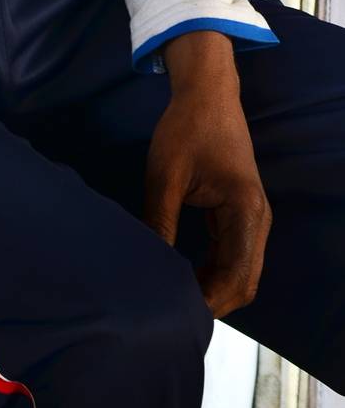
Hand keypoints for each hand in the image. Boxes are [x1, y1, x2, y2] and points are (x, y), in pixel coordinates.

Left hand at [144, 31, 270, 317]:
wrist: (206, 94)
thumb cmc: (186, 129)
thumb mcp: (165, 175)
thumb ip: (161, 222)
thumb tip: (149, 265)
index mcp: (247, 213)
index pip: (237, 277)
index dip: (210, 302)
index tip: (176, 313)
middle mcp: (257, 221)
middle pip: (243, 282)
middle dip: (212, 301)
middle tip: (171, 313)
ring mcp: (250, 218)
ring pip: (238, 270)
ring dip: (211, 288)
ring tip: (172, 299)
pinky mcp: (236, 214)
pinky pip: (230, 254)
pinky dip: (211, 270)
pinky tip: (181, 276)